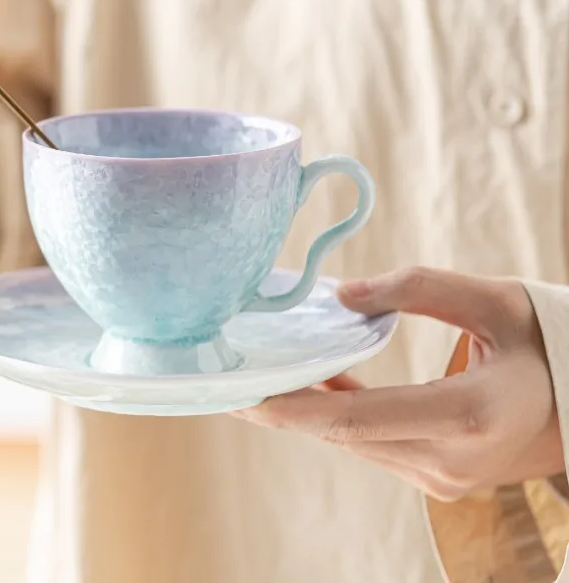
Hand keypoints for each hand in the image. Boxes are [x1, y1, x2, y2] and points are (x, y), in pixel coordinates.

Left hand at [232, 266, 563, 500]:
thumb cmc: (548, 343)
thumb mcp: (491, 299)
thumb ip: (416, 290)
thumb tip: (340, 297)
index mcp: (469, 416)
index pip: (359, 420)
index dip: (297, 409)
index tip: (245, 397)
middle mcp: (451, 460)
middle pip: (345, 435)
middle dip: (284, 409)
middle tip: (229, 383)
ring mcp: (445, 476)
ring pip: (355, 442)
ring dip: (307, 412)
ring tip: (258, 380)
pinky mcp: (440, 476)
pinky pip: (373, 445)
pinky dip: (339, 417)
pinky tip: (314, 386)